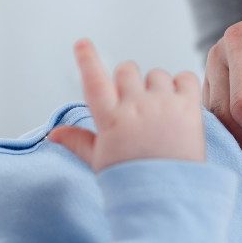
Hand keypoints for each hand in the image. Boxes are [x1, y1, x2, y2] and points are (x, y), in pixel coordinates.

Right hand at [48, 40, 204, 169]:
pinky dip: (182, 85)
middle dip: (128, 81)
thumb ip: (78, 142)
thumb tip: (53, 133)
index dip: (87, 59)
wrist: (169, 198)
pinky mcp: (188, 107)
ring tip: (160, 112)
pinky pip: (184, 77)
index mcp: (110, 119)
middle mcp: (135, 106)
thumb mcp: (100, 162)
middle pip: (127, 70)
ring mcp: (162, 104)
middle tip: (136, 104)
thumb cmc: (133, 181)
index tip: (82, 43)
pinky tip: (179, 104)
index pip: (94, 80)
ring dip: (156, 86)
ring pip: (156, 73)